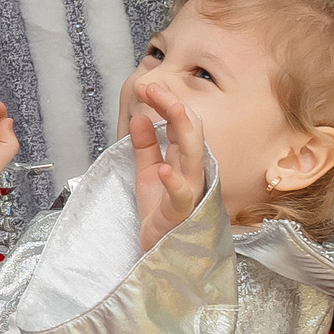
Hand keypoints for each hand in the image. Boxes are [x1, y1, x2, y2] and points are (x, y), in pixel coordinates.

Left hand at [128, 74, 205, 250]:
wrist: (160, 246)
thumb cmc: (160, 209)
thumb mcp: (147, 171)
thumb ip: (145, 145)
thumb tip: (140, 116)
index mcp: (184, 158)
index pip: (180, 123)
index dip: (165, 103)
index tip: (145, 87)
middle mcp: (192, 170)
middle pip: (190, 131)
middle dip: (174, 106)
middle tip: (152, 87)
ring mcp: (190, 189)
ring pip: (194, 156)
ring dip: (183, 130)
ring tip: (172, 109)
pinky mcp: (181, 211)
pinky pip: (181, 194)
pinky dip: (173, 181)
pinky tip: (164, 168)